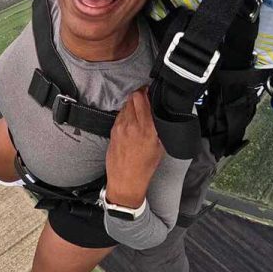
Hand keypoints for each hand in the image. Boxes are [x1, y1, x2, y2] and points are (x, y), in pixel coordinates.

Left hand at [105, 88, 163, 208]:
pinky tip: (132, 120)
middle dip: (140, 94)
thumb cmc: (144, 168)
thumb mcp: (159, 147)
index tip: (152, 90)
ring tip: (140, 109)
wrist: (125, 181)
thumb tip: (159, 114)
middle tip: (146, 96)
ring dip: (133, 103)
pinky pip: (120, 114)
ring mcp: (120, 127)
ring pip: (126, 104)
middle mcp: (131, 125)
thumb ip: (159, 128)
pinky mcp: (113, 130)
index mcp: (146, 129)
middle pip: (133, 97)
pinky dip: (126, 113)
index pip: (142, 98)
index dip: (147, 91)